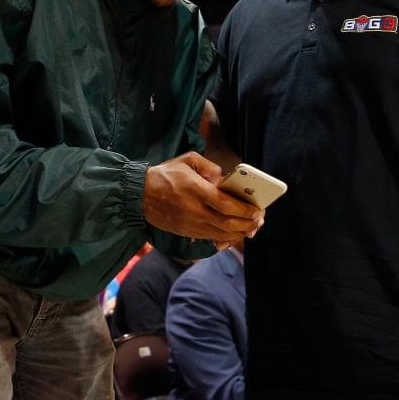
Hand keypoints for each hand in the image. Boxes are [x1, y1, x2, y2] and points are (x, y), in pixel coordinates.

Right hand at [143, 152, 262, 242]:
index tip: (256, 210)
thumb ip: (209, 166)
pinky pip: (210, 239)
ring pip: (220, 234)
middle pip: (227, 223)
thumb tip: (224, 179)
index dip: (244, 209)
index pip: (225, 204)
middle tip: (258, 221)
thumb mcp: (187, 160)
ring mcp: (190, 224)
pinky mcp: (186, 232)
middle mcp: (194, 210)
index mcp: (195, 190)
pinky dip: (225, 239)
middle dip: (246, 224)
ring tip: (250, 229)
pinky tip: (234, 235)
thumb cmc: (165, 175)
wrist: (139, 195)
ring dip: (239, 234)